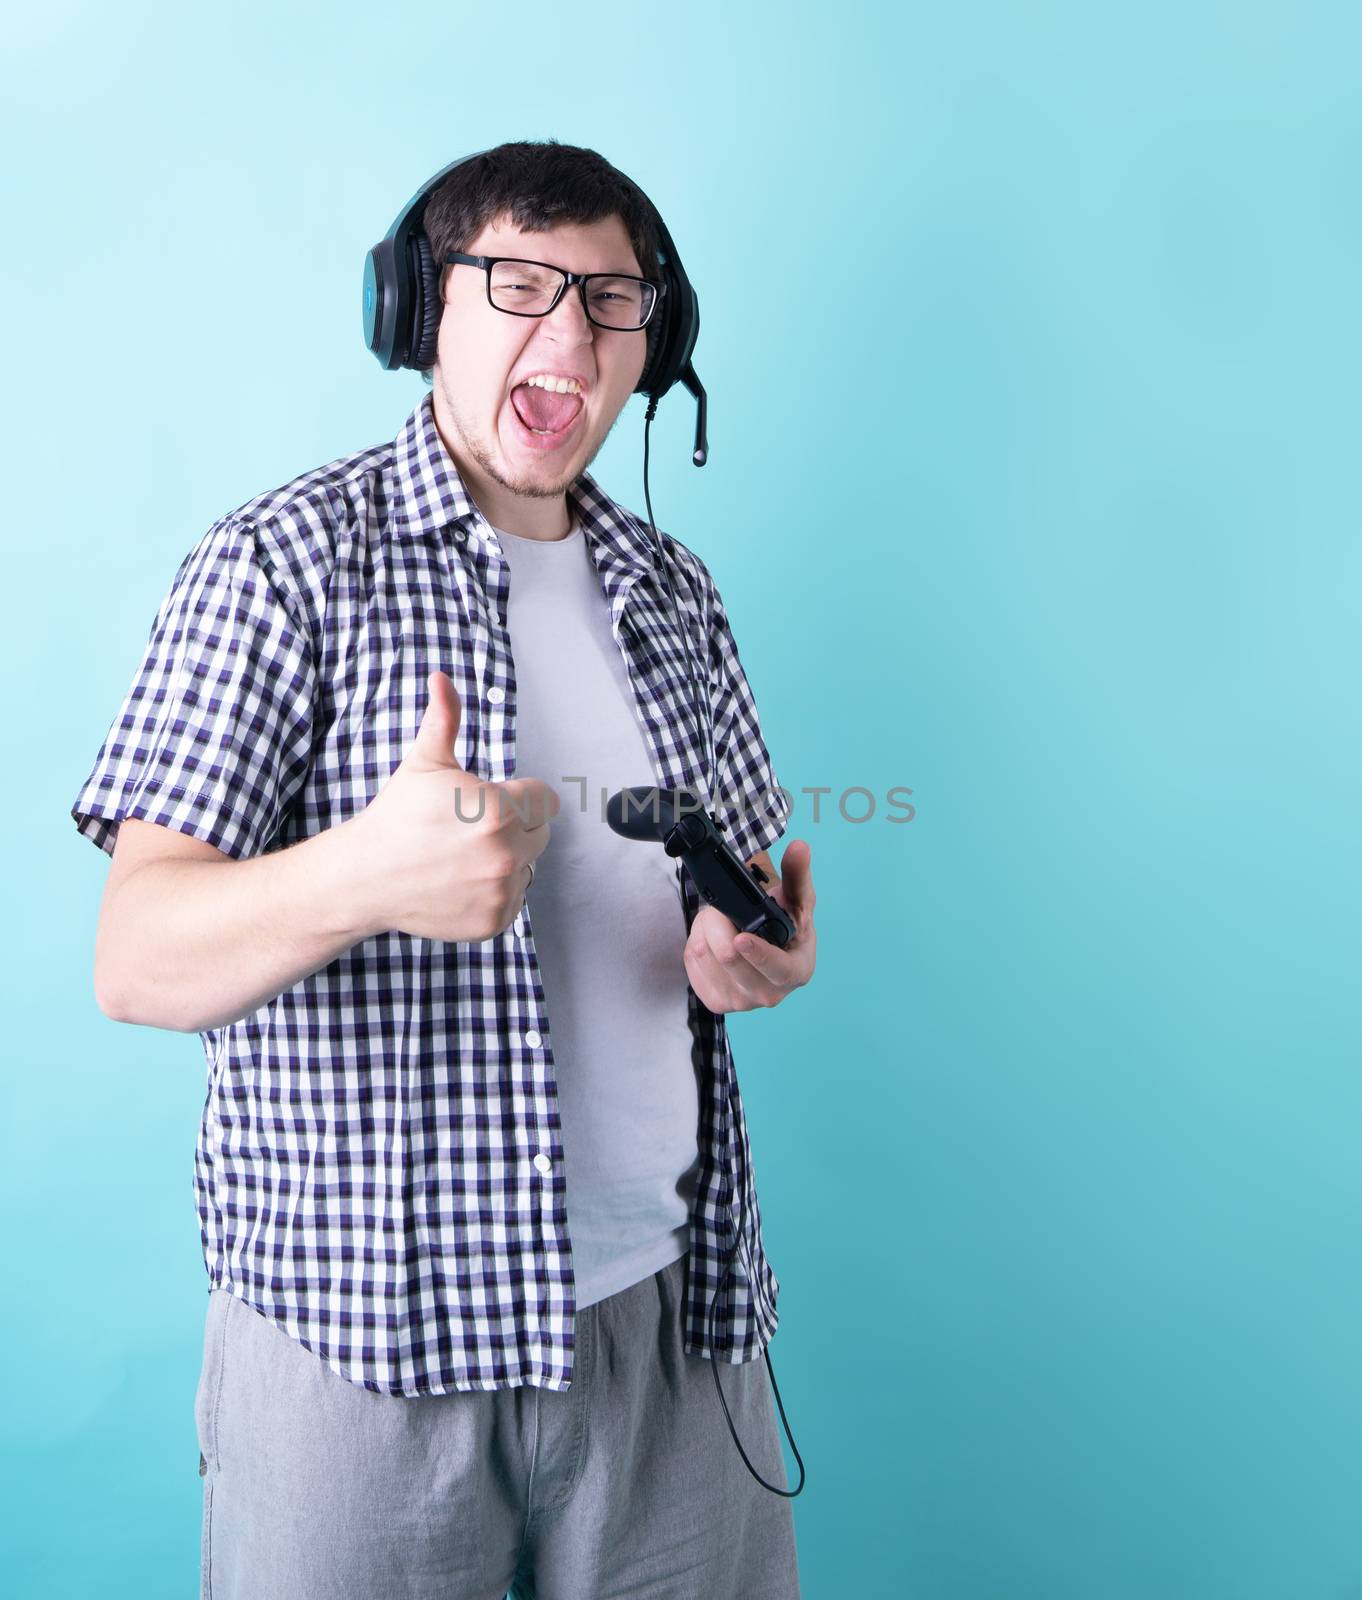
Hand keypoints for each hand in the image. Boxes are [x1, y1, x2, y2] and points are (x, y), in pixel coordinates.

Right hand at [345, 670, 558, 942]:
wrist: (365, 877)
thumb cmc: (397, 818)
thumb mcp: (424, 764)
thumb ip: (444, 719)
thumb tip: (442, 679)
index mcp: (498, 810)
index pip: (544, 799)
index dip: (518, 797)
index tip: (490, 802)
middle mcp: (507, 854)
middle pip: (540, 833)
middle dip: (515, 827)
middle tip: (470, 830)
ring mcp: (502, 891)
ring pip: (529, 866)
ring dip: (508, 861)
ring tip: (463, 856)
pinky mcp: (495, 920)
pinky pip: (515, 899)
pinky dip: (495, 893)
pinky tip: (461, 882)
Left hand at [683, 839, 816, 1014]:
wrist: (770, 952)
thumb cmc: (787, 928)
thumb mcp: (797, 901)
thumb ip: (798, 874)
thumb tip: (799, 848)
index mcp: (796, 972)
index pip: (776, 969)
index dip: (757, 953)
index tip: (741, 938)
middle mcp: (769, 995)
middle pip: (729, 957)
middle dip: (720, 921)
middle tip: (725, 909)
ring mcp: (741, 1003)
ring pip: (704, 955)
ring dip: (705, 929)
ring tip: (722, 923)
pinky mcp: (715, 1002)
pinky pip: (691, 963)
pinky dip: (695, 941)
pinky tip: (712, 938)